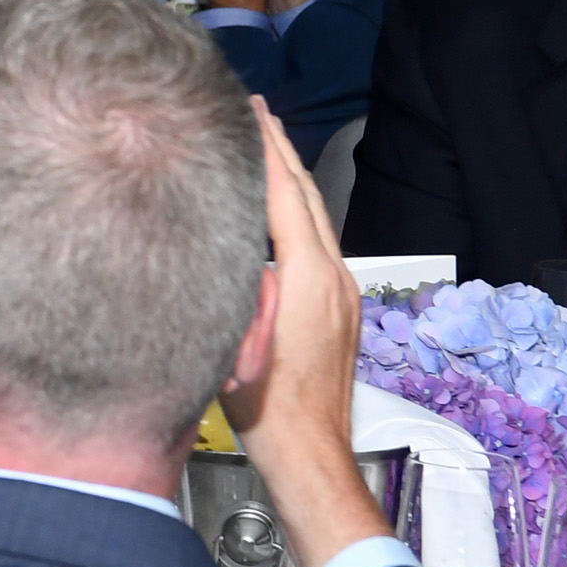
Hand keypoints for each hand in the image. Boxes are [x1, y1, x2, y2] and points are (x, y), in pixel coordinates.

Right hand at [221, 98, 386, 565]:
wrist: (310, 454)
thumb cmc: (266, 412)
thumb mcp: (236, 337)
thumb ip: (238, 281)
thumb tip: (223, 236)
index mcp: (309, 279)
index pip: (284, 195)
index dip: (265, 148)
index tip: (248, 112)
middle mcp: (334, 279)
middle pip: (307, 198)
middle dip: (281, 151)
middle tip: (257, 112)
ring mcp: (343, 295)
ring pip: (317, 220)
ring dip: (290, 181)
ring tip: (266, 149)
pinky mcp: (342, 311)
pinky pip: (319, 245)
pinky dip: (298, 214)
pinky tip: (278, 212)